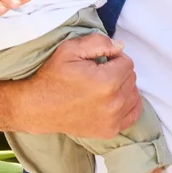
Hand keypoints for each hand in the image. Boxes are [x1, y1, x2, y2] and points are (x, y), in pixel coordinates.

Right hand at [24, 32, 142, 137]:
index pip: (127, 62)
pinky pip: (133, 113)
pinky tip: (113, 99)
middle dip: (118, 71)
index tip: (98, 62)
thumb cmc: (53, 76)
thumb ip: (99, 42)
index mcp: (107, 81)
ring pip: (134, 94)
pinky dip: (127, 104)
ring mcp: (112, 120)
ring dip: (123, 87)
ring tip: (103, 86)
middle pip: (131, 78)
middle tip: (98, 73)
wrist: (38, 108)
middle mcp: (113, 103)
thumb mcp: (70, 49)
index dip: (113, 58)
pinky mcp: (109, 130)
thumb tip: (120, 46)